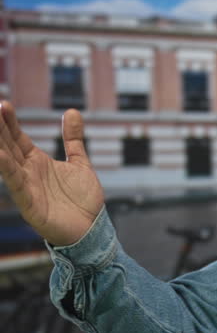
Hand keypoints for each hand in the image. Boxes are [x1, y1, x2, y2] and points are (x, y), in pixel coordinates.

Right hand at [0, 102, 103, 245]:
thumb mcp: (80, 163)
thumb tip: (71, 111)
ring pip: (7, 163)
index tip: (3, 104)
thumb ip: (73, 139)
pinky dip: (7, 170)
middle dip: (0, 129)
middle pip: (8, 146)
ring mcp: (27, 187)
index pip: (18, 138)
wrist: (91, 228)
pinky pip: (16, 184)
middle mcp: (28, 172)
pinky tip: (0, 156)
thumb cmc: (82, 199)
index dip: (10, 122)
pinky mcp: (29, 204)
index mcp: (37, 162)